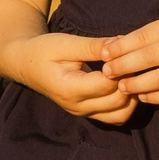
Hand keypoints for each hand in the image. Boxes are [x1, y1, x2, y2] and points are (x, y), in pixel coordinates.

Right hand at [6, 32, 136, 123]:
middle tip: (131, 61)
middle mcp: (78, 107)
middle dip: (130, 81)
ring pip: (122, 114)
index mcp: (70, 89)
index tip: (123, 51)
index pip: (109, 84)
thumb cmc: (44, 51)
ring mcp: (84, 113)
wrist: (27, 65)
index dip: (121, 68)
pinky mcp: (89, 114)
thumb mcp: (66, 43)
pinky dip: (126, 104)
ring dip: (131, 95)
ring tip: (128, 73)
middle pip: (119, 101)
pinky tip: (123, 84)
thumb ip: (93, 46)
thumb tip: (120, 43)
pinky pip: (116, 116)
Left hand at [100, 13, 158, 105]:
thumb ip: (156, 34)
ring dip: (138, 83)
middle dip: (125, 65)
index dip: (122, 46)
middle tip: (106, 72)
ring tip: (122, 87)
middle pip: (152, 56)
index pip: (146, 35)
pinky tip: (144, 97)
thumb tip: (118, 43)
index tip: (103, 54)